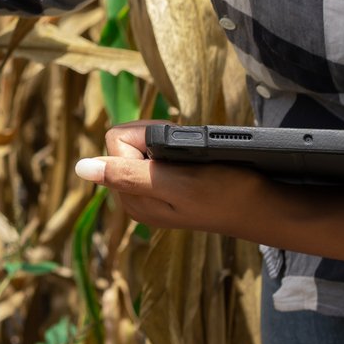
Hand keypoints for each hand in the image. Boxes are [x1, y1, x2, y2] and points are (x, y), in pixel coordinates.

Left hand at [73, 122, 273, 236]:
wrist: (262, 208)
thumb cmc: (226, 195)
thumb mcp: (175, 183)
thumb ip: (128, 175)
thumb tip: (80, 167)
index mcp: (130, 197)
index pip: (115, 140)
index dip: (145, 135)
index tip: (174, 148)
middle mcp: (133, 196)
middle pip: (124, 141)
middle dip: (155, 138)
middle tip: (186, 155)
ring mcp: (149, 191)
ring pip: (142, 144)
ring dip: (167, 143)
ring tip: (193, 161)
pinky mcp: (165, 186)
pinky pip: (156, 153)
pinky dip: (175, 150)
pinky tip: (195, 165)